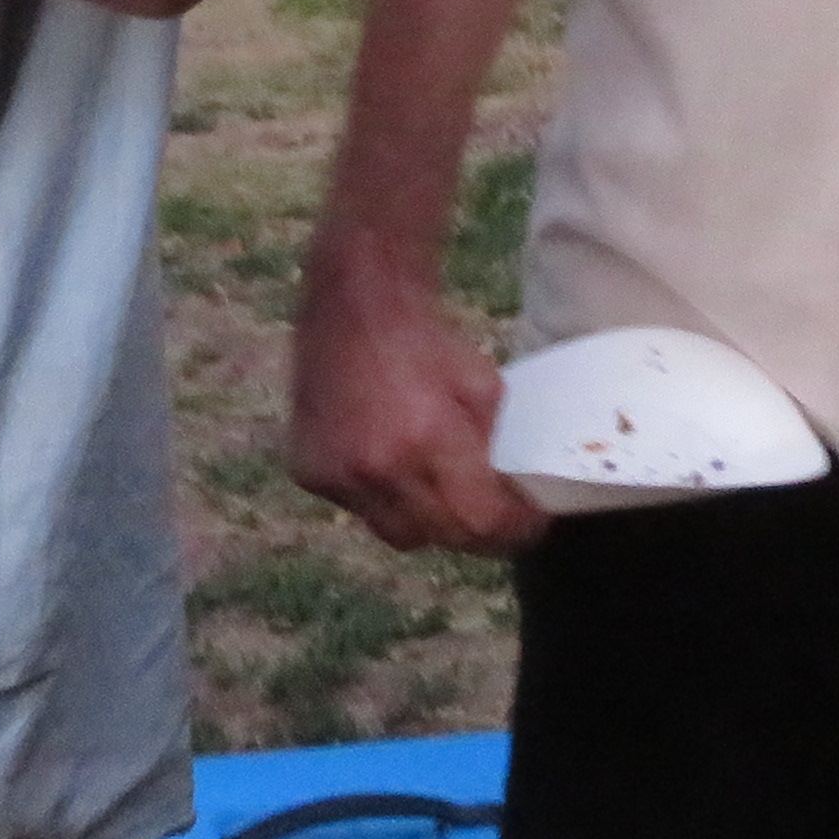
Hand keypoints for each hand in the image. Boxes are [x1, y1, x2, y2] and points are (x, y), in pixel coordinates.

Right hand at [288, 254, 545, 555]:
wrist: (355, 301)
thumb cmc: (425, 339)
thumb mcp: (483, 386)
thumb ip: (498, 447)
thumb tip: (519, 493)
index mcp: (427, 438)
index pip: (479, 520)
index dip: (512, 529)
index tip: (530, 523)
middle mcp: (377, 467)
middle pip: (439, 536)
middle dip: (474, 531)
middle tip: (492, 515)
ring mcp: (336, 475)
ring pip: (396, 532)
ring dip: (425, 520)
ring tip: (440, 490)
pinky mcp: (308, 474)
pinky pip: (358, 510)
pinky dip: (381, 500)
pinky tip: (390, 465)